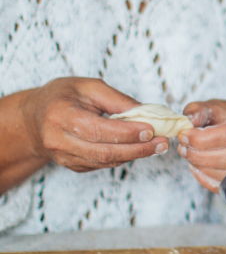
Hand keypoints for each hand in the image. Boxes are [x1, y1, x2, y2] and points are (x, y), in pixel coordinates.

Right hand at [22, 77, 168, 171]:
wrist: (35, 117)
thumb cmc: (63, 96)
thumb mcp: (88, 87)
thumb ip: (118, 100)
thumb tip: (148, 113)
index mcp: (59, 115)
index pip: (98, 129)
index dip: (126, 132)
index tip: (151, 130)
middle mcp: (57, 139)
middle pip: (104, 151)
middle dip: (138, 148)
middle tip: (162, 143)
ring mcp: (64, 157)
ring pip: (105, 162)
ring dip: (135, 155)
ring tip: (158, 147)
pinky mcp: (72, 166)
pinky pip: (103, 165)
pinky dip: (124, 158)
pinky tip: (139, 149)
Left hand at [177, 99, 225, 192]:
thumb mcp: (218, 107)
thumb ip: (200, 110)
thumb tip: (188, 121)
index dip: (204, 139)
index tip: (184, 136)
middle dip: (202, 155)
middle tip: (183, 148)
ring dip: (203, 168)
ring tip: (189, 156)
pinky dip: (207, 179)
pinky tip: (197, 168)